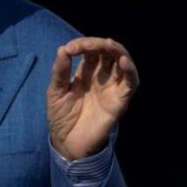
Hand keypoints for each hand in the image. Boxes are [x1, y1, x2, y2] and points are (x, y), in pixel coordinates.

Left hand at [46, 37, 138, 159]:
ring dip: (117, 50)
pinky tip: (123, 61)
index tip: (70, 49)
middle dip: (99, 44)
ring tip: (108, 44)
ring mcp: (112, 87)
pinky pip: (131, 83)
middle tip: (86, 45)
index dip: (83, 45)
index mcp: (86, 72)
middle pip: (108, 52)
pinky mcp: (120, 100)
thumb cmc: (61, 116)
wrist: (67, 143)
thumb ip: (60, 71)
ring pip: (123, 62)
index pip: (91, 51)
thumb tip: (63, 49)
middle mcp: (102, 77)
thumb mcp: (56, 91)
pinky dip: (130, 70)